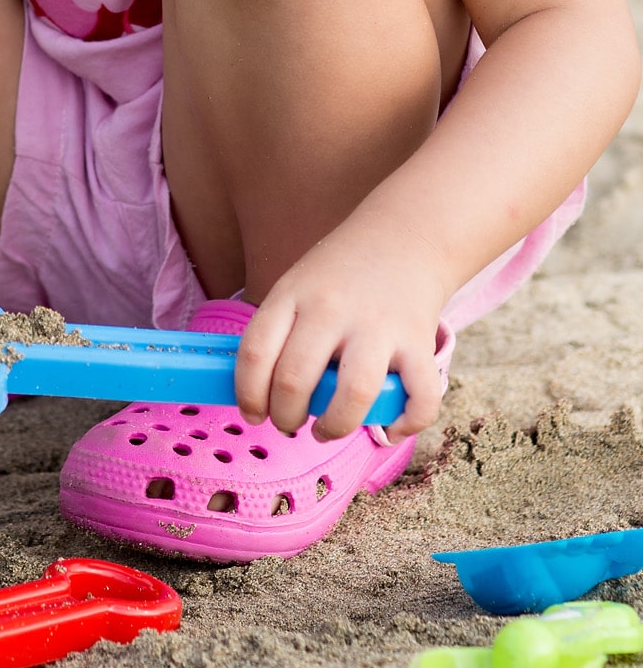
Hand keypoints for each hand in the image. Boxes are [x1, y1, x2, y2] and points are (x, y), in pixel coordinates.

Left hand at [233, 222, 448, 442]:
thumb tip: (258, 393)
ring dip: (334, 427)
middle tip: (288, 422)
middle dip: (284, 417)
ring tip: (326, 430)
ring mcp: (378, 327)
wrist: (404, 238)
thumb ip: (279, 331)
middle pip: (294, 380)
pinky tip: (388, 429)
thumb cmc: (339, 274)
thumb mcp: (295, 285)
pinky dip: (404, 425)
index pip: (254, 352)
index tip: (254, 413)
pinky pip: (418, 399)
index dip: (248, 394)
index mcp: (292, 294)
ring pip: (352, 396)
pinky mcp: (419, 343)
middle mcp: (332, 310)